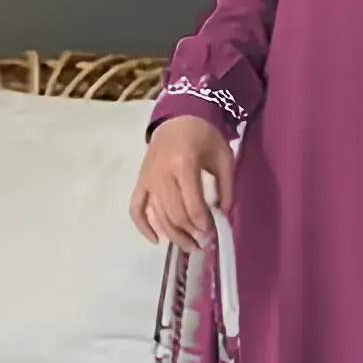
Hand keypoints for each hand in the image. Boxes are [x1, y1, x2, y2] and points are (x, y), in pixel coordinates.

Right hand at [130, 115, 233, 252]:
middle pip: (174, 214)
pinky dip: (143, 226)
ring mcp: (148, 179)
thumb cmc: (204, 136)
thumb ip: (225, 186)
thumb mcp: (223, 157)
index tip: (211, 232)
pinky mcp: (141, 182)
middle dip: (190, 232)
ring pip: (158, 215)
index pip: (191, 204)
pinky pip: (136, 208)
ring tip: (189, 246)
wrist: (179, 117)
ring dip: (173, 235)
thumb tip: (223, 214)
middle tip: (203, 242)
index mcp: (183, 164)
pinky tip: (156, 241)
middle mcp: (161, 173)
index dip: (202, 223)